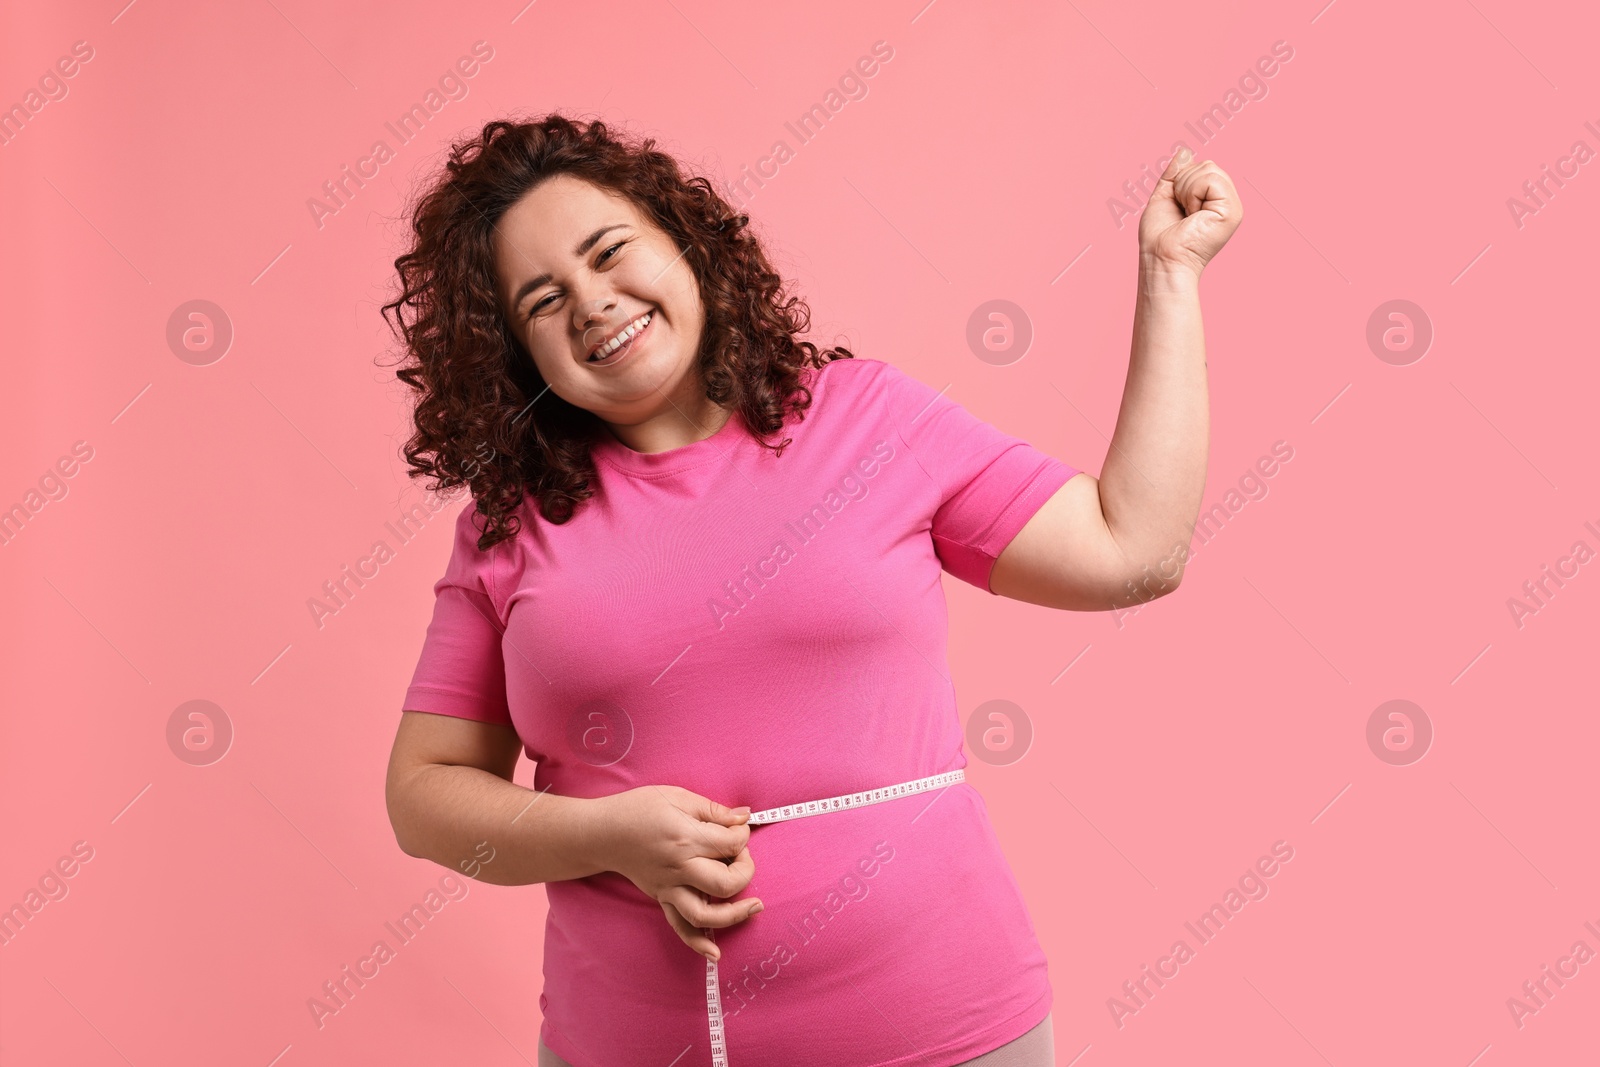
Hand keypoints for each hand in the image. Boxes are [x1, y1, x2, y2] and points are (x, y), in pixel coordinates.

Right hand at [594, 784, 762, 960]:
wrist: (602, 833)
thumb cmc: (638, 809)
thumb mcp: (676, 796)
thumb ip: (713, 810)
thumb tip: (745, 816)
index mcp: (685, 838)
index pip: (730, 844)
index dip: (743, 834)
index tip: (739, 827)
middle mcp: (679, 868)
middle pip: (726, 883)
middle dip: (746, 870)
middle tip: (742, 855)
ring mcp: (669, 888)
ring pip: (706, 915)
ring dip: (735, 914)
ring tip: (755, 906)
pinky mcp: (662, 898)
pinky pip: (680, 927)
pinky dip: (698, 943)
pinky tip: (716, 953)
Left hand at [1137, 147, 1242, 278]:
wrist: (1161, 259)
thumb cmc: (1160, 237)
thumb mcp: (1164, 197)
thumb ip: (1175, 175)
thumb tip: (1185, 151)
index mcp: (1213, 199)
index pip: (1202, 166)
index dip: (1181, 180)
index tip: (1177, 206)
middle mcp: (1226, 201)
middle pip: (1208, 164)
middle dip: (1183, 183)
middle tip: (1181, 210)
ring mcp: (1232, 206)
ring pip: (1209, 168)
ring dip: (1186, 189)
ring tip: (1186, 213)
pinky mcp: (1232, 211)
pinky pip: (1211, 180)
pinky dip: (1192, 194)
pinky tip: (1192, 214)